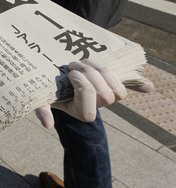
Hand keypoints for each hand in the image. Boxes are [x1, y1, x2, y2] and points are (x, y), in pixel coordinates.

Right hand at [34, 59, 153, 128]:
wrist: (58, 79)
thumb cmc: (49, 90)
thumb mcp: (41, 99)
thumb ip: (42, 110)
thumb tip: (47, 124)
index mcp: (81, 113)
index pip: (90, 102)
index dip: (81, 83)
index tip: (68, 74)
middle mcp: (96, 107)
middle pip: (105, 94)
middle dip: (90, 74)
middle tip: (73, 65)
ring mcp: (107, 97)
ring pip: (116, 88)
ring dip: (101, 70)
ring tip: (85, 63)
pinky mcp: (115, 87)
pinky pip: (130, 87)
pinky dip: (138, 84)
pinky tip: (146, 86)